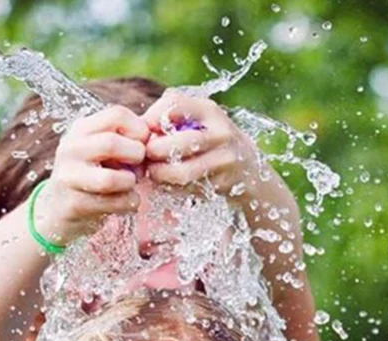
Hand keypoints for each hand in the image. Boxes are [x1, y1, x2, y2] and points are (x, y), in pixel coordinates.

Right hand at [34, 106, 149, 245]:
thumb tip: (156, 138)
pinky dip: (129, 203)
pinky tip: (128, 202)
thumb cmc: (91, 176)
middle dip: (135, 156)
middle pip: (111, 143)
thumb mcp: (102, 150)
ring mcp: (69, 177)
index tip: (143, 144)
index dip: (139, 128)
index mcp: (81, 129)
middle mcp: (71, 149)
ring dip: (130, 182)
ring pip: (110, 179)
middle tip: (139, 167)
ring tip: (131, 185)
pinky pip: (112, 203)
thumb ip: (125, 139)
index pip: (116, 114)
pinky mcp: (74, 204)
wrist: (58, 209)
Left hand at [142, 90, 260, 200]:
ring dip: (161, 174)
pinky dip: (173, 187)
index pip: (174, 104)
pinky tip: (167, 183)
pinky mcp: (223, 184)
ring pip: (182, 172)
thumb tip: (138, 127)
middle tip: (145, 157)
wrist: (248, 168)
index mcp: (209, 110)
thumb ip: (168, 115)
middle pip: (177, 143)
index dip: (152, 118)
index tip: (145, 131)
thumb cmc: (209, 140)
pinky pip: (189, 188)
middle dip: (154, 152)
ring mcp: (224, 160)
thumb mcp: (197, 118)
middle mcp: (220, 133)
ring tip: (153, 172)